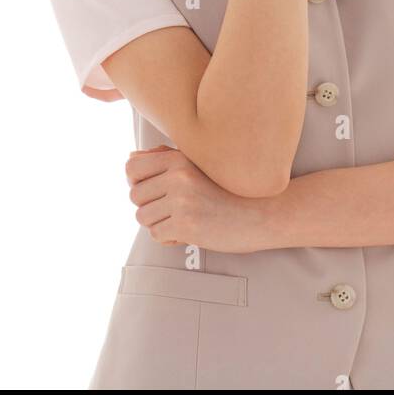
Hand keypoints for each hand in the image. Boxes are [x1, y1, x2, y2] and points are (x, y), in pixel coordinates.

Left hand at [125, 145, 270, 252]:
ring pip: (143, 217)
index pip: (131, 167)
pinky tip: (188, 232)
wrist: (261, 212)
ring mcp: (181, 201)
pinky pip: (157, 234)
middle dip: (149, 206)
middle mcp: (177, 176)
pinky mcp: (186, 225)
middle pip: (135, 195)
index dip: (136, 181)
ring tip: (182, 220)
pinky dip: (169, 237)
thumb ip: (165, 158)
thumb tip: (132, 157)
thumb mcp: (198, 165)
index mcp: (178, 159)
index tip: (152, 191)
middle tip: (172, 210)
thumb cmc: (228, 189)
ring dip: (159, 223)